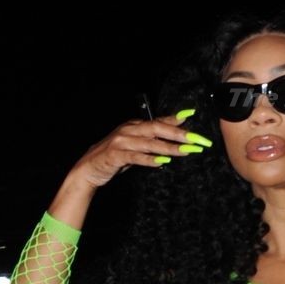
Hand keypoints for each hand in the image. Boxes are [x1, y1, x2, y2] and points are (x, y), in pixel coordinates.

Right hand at [69, 114, 208, 189]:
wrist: (88, 168)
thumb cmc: (114, 157)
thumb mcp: (135, 146)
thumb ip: (151, 140)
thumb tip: (173, 134)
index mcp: (134, 125)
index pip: (159, 121)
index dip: (176, 119)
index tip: (193, 115)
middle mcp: (128, 129)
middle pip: (157, 128)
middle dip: (178, 133)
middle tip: (196, 139)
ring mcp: (121, 141)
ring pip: (149, 143)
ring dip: (168, 147)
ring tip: (185, 151)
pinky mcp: (115, 155)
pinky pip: (135, 157)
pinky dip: (148, 160)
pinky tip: (161, 163)